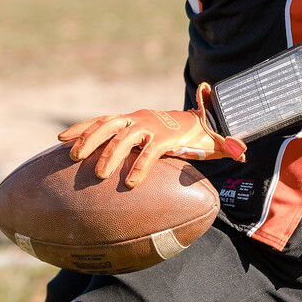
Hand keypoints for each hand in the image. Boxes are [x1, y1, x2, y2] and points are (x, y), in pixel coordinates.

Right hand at [58, 82, 245, 188]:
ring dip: (89, 139)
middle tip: (101, 174)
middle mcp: (145, 122)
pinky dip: (78, 130)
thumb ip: (225, 146)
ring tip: (73, 157)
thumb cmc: (196, 138)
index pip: (153, 148)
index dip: (144, 164)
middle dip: (113, 154)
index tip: (132, 183)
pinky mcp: (119, 121)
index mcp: (166, 132)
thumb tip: (242, 151)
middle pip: (126, 136)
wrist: (183, 118)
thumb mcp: (211, 143)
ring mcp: (130, 120)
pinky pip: (96, 123)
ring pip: (106, 126)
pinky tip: (59, 141)